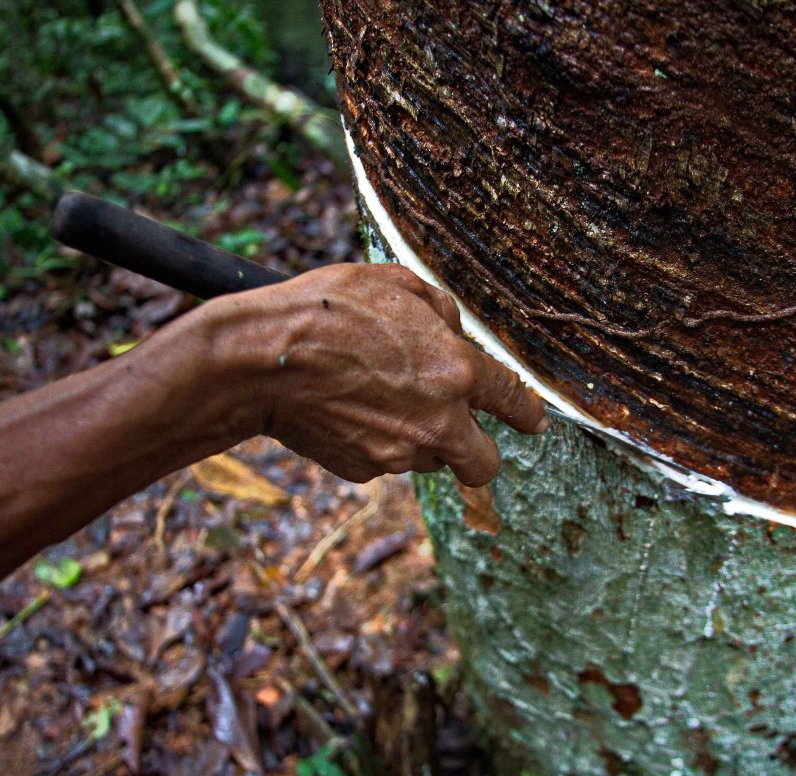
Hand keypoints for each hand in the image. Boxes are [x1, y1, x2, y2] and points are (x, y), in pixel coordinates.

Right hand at [206, 263, 548, 484]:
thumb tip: (453, 333)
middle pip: (483, 464)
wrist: (261, 360)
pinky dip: (375, 442)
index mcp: (457, 373)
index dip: (528, 412)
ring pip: (429, 461)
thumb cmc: (327, 311)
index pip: (512, 400)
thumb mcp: (395, 285)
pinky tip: (347, 411)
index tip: (534, 421)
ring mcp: (399, 454)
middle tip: (459, 430)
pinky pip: (384, 462)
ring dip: (419, 440)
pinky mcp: (363, 470)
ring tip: (378, 400)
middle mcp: (438, 423)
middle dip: (478, 452)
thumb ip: (440, 312)